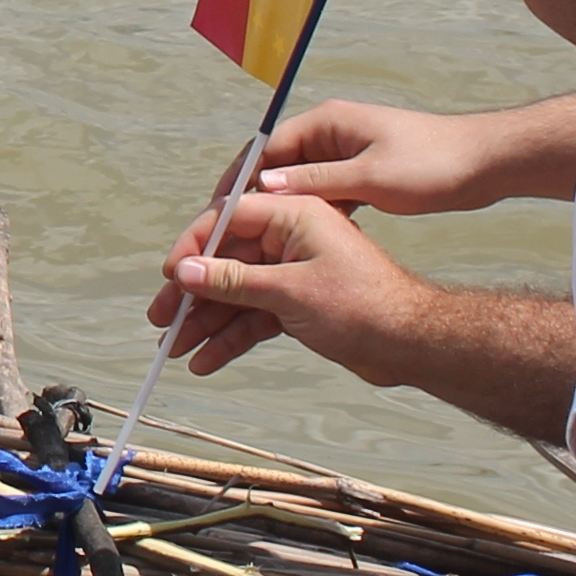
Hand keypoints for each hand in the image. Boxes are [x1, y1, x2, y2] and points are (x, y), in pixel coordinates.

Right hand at [147, 191, 434, 382]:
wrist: (414, 344)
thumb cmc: (366, 305)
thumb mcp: (290, 291)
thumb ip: (233, 281)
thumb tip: (185, 271)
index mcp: (294, 216)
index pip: (228, 220)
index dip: (193, 247)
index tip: (169, 275)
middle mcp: (291, 239)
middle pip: (226, 262)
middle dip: (192, 295)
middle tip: (160, 319)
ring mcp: (294, 273)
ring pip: (237, 295)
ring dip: (207, 322)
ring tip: (177, 348)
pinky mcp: (299, 303)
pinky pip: (255, 316)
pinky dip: (233, 337)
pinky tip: (208, 359)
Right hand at [245, 96, 573, 215]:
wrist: (486, 162)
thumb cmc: (434, 164)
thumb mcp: (371, 177)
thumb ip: (316, 181)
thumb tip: (264, 186)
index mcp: (325, 123)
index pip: (264, 150)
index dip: (237, 182)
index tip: (216, 212)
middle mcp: (329, 133)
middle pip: (274, 167)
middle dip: (250, 200)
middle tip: (227, 234)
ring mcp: (345, 153)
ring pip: (296, 183)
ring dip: (278, 211)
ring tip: (253, 243)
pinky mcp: (360, 172)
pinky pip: (321, 193)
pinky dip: (307, 214)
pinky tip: (295, 243)